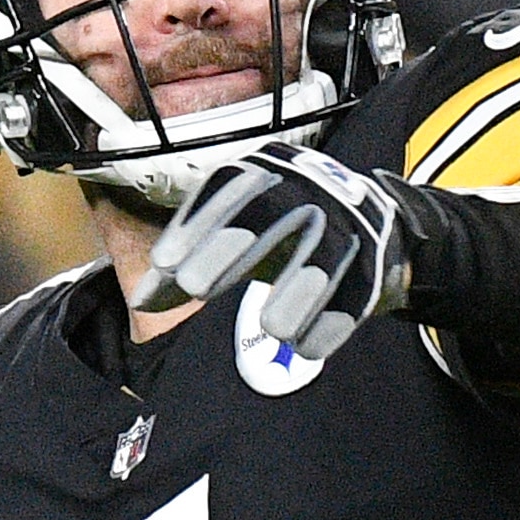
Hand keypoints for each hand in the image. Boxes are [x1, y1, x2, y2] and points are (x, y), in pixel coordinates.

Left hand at [131, 142, 414, 359]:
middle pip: (268, 212)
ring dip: (297, 290)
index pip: (226, 190)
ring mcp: (346, 220)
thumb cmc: (283, 233)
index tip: (164, 263)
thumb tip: (143, 302)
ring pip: (323, 252)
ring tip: (273, 328)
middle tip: (196, 285)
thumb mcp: (236, 234)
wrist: (372, 227)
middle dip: (230, 246)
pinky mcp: (375, 259)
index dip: (193, 224)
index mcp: (266, 172)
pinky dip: (334, 319)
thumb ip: (190, 264)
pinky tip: (310, 347)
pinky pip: (358, 289)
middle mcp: (308, 187)